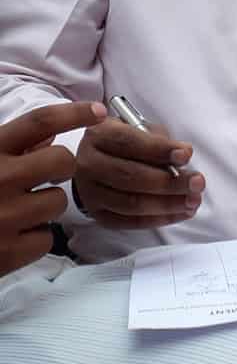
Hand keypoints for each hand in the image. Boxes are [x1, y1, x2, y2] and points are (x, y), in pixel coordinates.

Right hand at [0, 102, 104, 276]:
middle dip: (61, 169)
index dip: (73, 113)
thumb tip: (51, 134)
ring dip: (45, 207)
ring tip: (16, 213)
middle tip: (43, 179)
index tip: (99, 111)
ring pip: (58, 202)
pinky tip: (10, 238)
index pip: (40, 122)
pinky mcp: (8, 252)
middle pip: (62, 161)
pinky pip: (46, 238)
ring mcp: (5, 217)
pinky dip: (34, 240)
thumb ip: (11, 147)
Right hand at [73, 117, 203, 228]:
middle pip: (131, 176)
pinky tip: (180, 212)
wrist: (98, 160)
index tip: (186, 155)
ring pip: (131, 203)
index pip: (129, 142)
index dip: (160, 150)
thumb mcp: (141, 129)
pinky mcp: (97, 214)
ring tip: (193, 200)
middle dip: (170, 182)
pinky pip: (129, 222)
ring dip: (167, 204)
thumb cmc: (127, 142)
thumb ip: (160, 140)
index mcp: (99, 135)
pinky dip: (158, 219)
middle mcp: (89, 164)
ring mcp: (90, 192)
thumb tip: (182, 156)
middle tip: (197, 183)